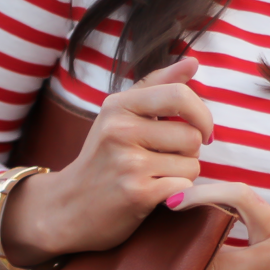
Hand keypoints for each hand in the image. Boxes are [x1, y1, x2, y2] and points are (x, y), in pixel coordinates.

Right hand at [0, 57, 212, 266]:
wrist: (68, 207)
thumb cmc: (101, 159)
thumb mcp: (119, 115)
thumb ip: (157, 86)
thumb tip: (193, 62)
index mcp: (118, 106)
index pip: (179, 95)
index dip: (201, 114)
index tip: (202, 130)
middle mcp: (120, 130)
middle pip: (191, 135)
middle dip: (189, 152)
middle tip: (165, 160)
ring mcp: (128, 163)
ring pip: (192, 164)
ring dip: (183, 175)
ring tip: (156, 177)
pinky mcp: (137, 194)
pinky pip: (184, 187)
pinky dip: (178, 193)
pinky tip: (156, 194)